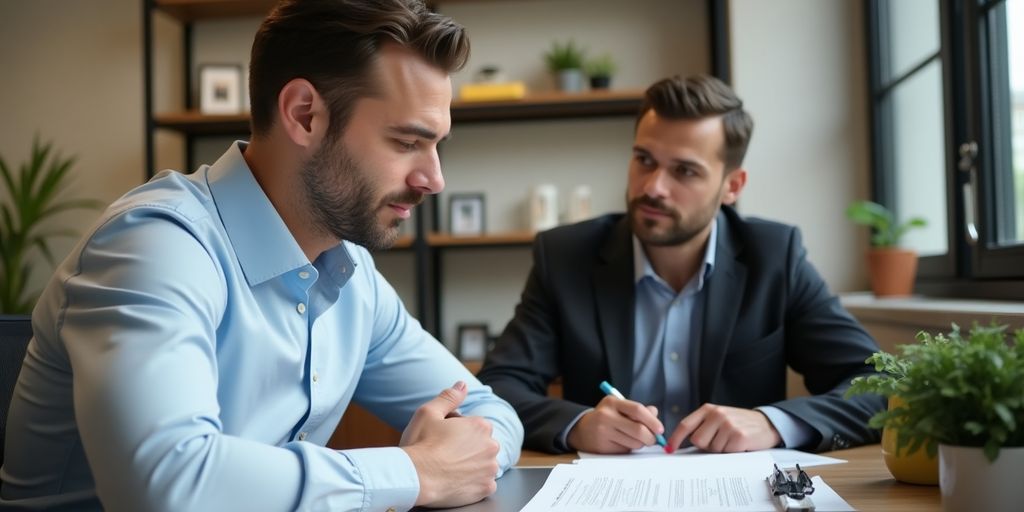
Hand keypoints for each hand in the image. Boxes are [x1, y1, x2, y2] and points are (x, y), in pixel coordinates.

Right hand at [400, 381, 499, 507]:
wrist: (415, 479)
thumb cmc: (420, 445)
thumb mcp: (429, 412)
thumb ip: (449, 397)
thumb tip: (462, 385)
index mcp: (480, 426)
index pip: (472, 426)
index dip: (454, 430)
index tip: (441, 437)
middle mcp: (491, 447)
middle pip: (479, 445)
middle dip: (465, 447)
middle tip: (442, 453)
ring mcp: (490, 470)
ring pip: (482, 464)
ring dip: (469, 465)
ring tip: (447, 468)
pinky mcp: (485, 489)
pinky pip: (483, 484)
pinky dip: (472, 483)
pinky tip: (455, 480)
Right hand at [567, 395, 664, 452]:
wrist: (581, 430)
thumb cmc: (607, 418)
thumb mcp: (619, 408)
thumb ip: (638, 410)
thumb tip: (655, 413)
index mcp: (612, 402)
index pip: (637, 410)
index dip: (652, 421)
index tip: (660, 429)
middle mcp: (606, 416)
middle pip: (638, 429)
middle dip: (651, 437)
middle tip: (653, 440)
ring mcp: (603, 432)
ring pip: (634, 443)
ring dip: (640, 444)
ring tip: (634, 440)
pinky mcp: (602, 447)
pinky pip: (626, 451)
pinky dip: (629, 449)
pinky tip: (623, 444)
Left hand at [666, 403, 781, 452]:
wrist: (766, 424)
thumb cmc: (739, 423)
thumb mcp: (719, 418)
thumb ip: (703, 426)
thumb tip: (682, 445)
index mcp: (708, 409)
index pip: (685, 425)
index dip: (676, 438)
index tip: (670, 449)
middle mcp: (717, 414)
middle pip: (697, 440)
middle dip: (706, 446)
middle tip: (719, 441)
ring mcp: (728, 424)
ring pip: (711, 449)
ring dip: (720, 449)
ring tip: (730, 441)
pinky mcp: (738, 436)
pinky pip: (725, 452)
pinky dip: (731, 452)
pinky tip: (738, 444)